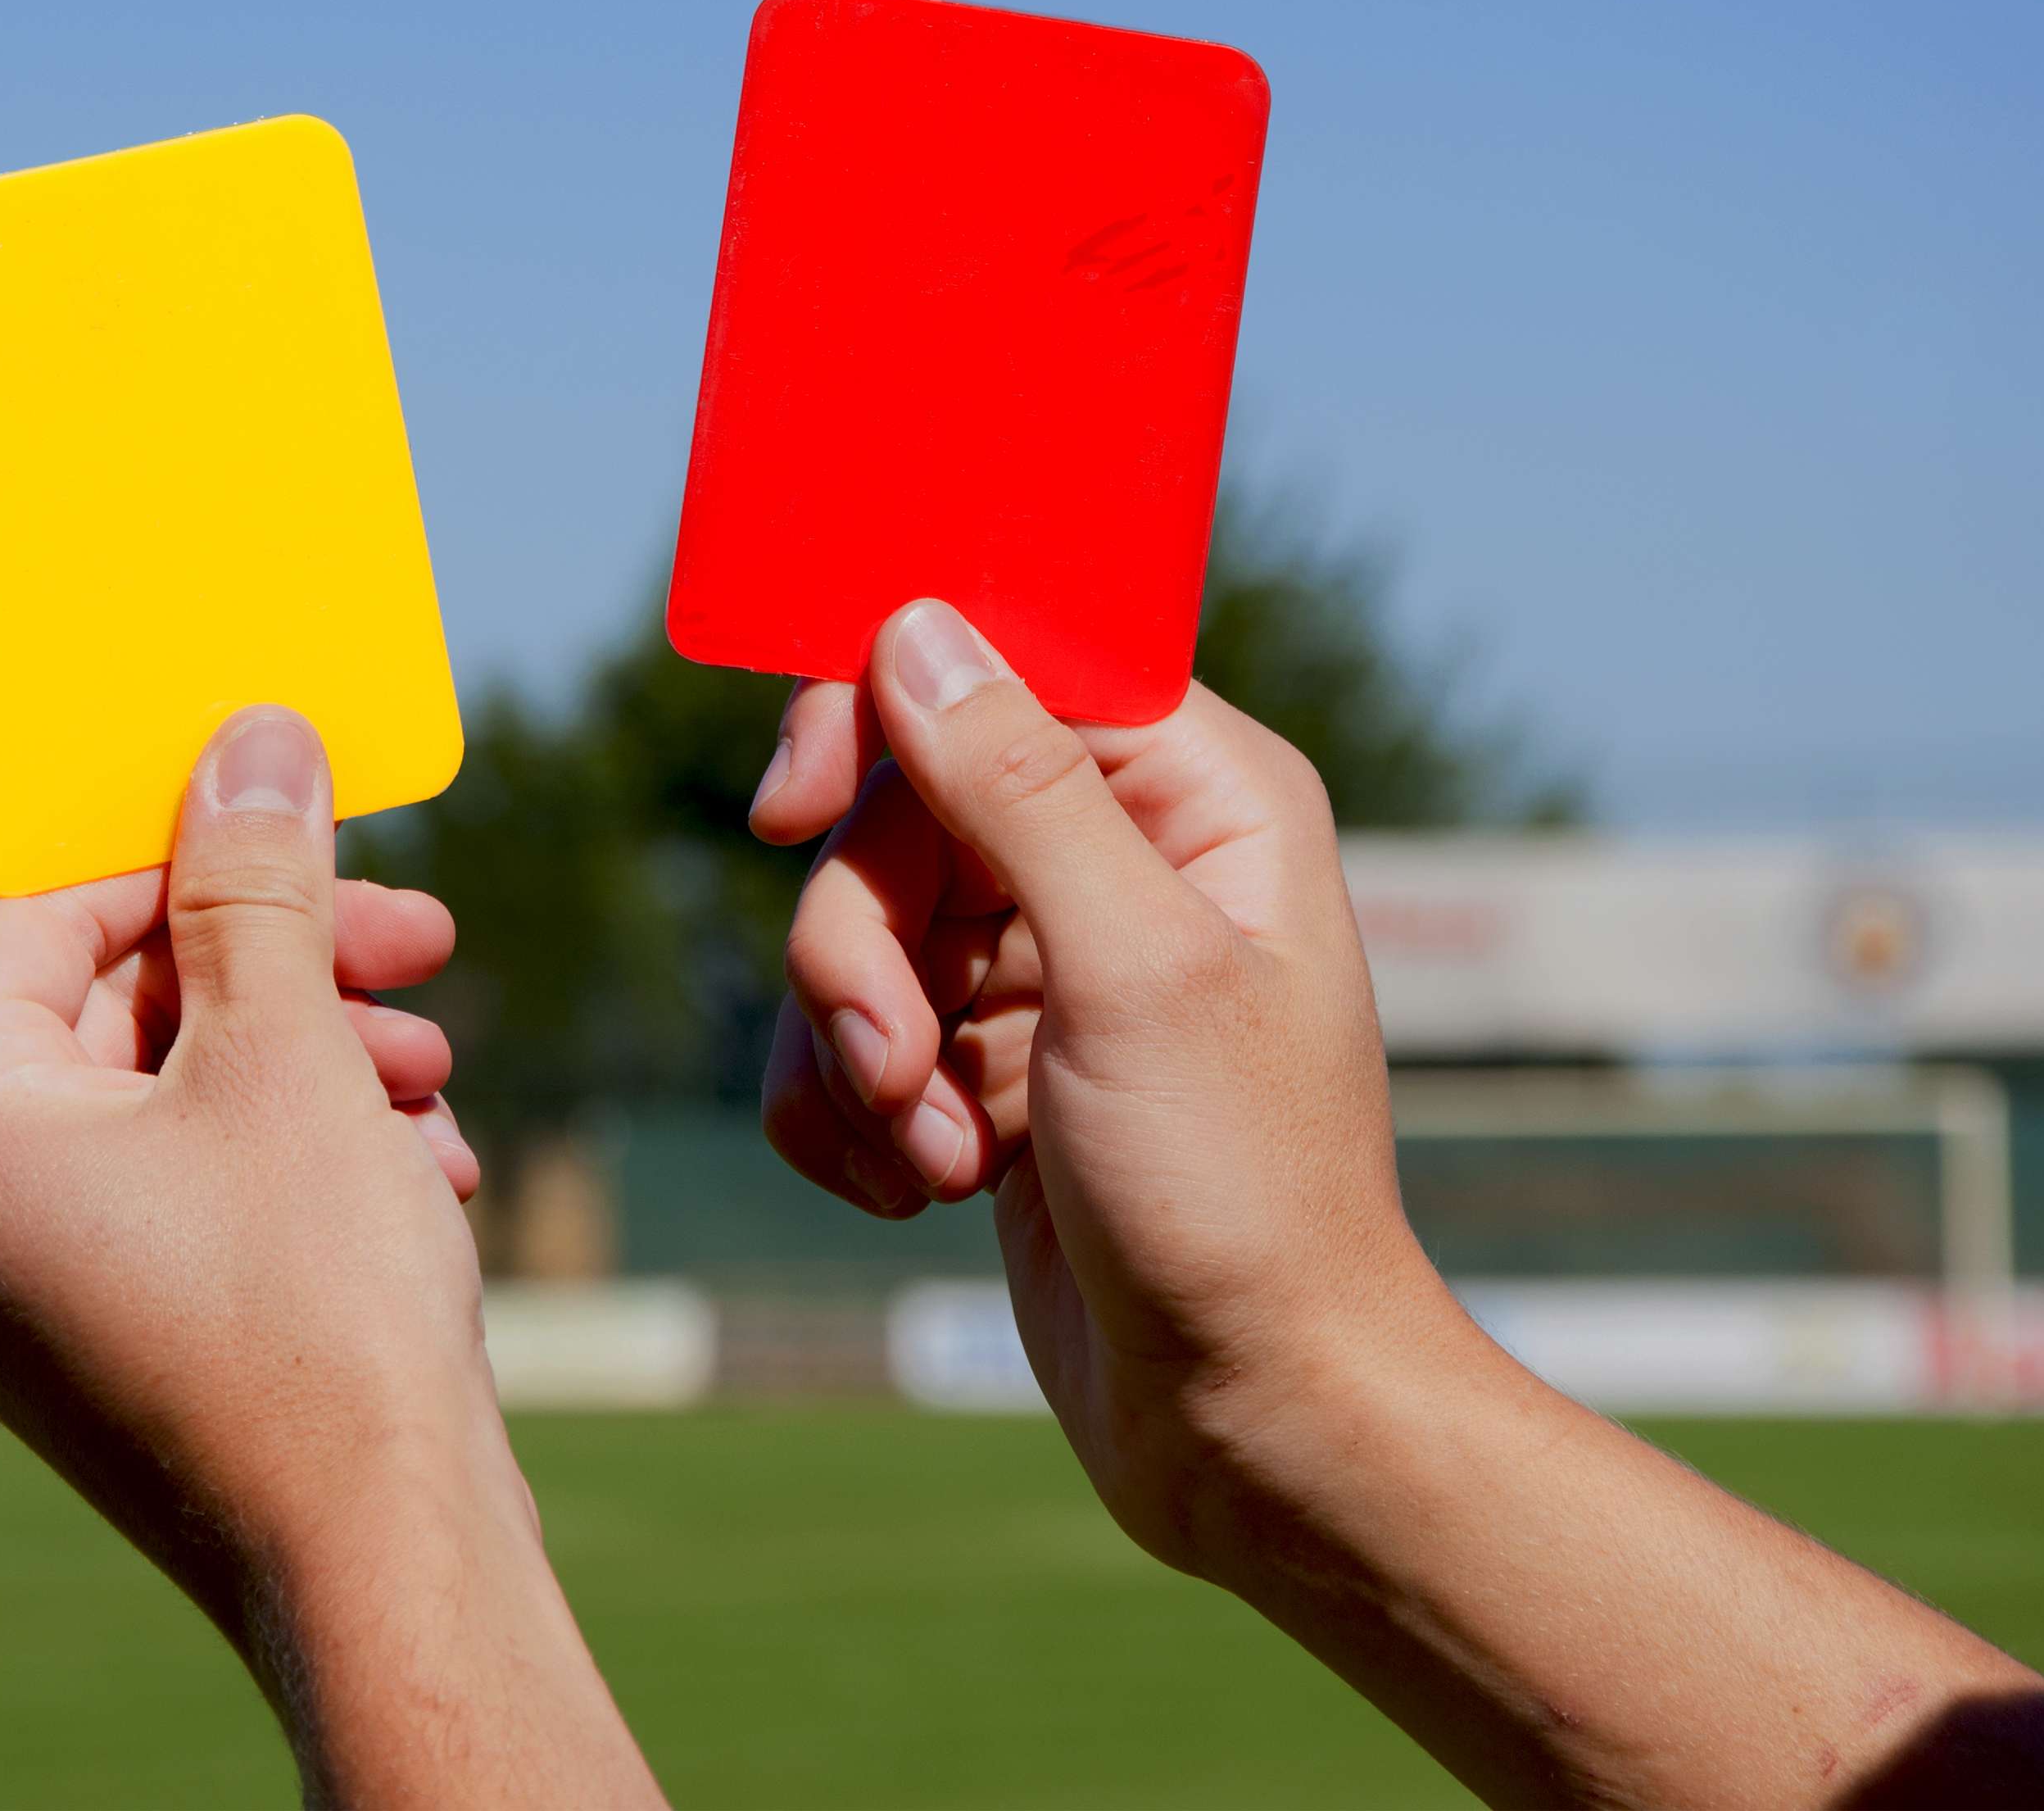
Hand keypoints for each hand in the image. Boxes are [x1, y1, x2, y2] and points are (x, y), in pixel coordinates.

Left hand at [0, 707, 657, 1807]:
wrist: (382, 1566)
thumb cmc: (314, 1310)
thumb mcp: (289, 1048)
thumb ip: (255, 879)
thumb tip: (249, 739)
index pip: (38, 917)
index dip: (183, 853)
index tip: (307, 827)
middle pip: (114, 1009)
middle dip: (283, 963)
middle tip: (418, 938)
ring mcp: (18, 1302)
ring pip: (169, 1105)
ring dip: (314, 1060)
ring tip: (435, 1080)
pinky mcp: (102, 1353)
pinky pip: (184, 1199)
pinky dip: (298, 1157)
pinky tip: (421, 1170)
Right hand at [753, 605, 2043, 1810]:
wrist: (1249, 1418)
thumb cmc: (1241, 1199)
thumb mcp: (1134, 973)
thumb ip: (1019, 787)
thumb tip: (915, 626)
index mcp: (1197, 794)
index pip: (992, 667)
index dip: (871, 719)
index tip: (794, 813)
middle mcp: (1122, 856)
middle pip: (894, 812)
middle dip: (861, 953)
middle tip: (899, 1071)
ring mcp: (1046, 963)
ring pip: (853, 931)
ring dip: (859, 1054)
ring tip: (939, 1161)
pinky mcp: (986, 1063)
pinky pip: (847, 1035)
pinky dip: (854, 1117)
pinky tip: (922, 1193)